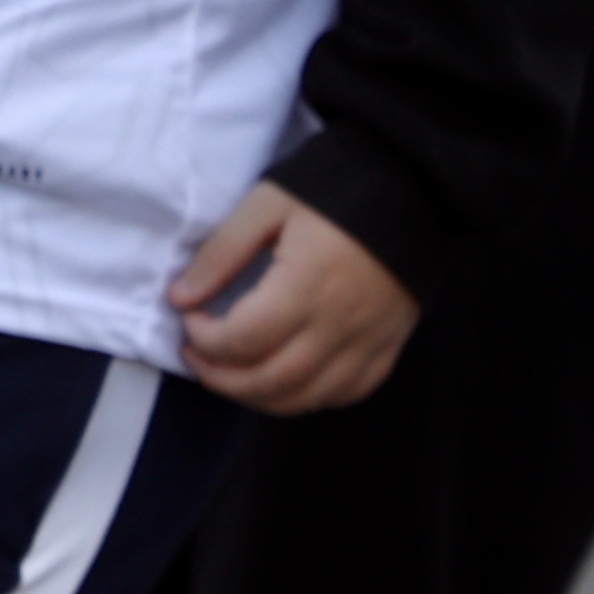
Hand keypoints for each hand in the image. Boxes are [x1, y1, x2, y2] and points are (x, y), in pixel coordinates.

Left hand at [169, 182, 419, 413]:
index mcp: (305, 288)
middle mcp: (338, 327)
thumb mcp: (267, 205)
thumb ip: (222, 253)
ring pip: (305, 398)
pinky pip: (345, 394)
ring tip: (231, 374)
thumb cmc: (334, 194)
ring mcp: (368, 344)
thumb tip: (180, 298)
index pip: (241, 340)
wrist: (414, 194)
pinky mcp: (388, 349)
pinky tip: (286, 379)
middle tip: (196, 355)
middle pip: (269, 381)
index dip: (201, 338)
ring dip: (258, 396)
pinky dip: (308, 397)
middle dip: (219, 377)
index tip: (190, 315)